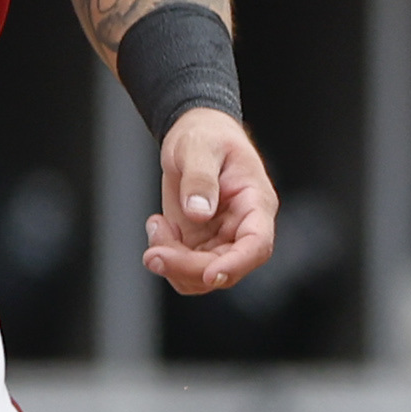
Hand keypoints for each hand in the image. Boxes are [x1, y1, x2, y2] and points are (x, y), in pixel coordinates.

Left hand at [145, 106, 276, 294]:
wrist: (194, 135)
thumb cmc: (207, 135)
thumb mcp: (200, 147)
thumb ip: (200, 178)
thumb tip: (198, 213)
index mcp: (256, 203)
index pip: (257, 244)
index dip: (236, 264)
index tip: (211, 275)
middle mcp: (242, 228)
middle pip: (224, 267)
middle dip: (187, 267)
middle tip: (153, 253)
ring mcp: (220, 239)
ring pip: (201, 276)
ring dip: (173, 263)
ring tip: (156, 226)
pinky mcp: (199, 243)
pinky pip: (184, 267)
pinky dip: (166, 255)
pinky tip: (158, 226)